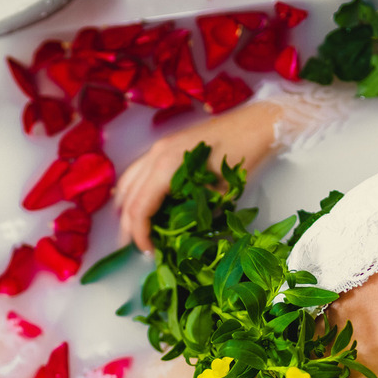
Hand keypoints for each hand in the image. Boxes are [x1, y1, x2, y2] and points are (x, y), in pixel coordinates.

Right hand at [115, 99, 282, 251]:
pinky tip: (137, 204)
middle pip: (129, 197)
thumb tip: (177, 237)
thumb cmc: (239, 159)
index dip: (140, 234)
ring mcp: (157, 148)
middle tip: (131, 249)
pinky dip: (132, 191)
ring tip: (130, 230)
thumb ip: (194, 216)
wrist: (252, 125)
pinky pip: (136, 171)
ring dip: (125, 208)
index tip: (149, 252)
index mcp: (166, 168)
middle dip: (128, 226)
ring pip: (127, 183)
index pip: (140, 208)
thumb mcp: (219, 195)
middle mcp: (155, 155)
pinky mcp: (164, 146)